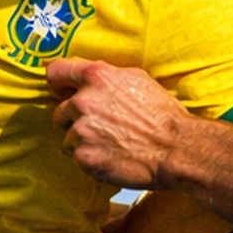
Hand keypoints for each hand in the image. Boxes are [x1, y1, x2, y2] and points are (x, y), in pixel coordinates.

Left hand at [49, 60, 187, 188]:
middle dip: (75, 120)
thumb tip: (90, 78)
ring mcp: (82, 131)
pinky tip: (113, 158)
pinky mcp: (84, 157)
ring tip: (112, 145)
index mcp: (96, 77)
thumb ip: (107, 77)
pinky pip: (79, 158)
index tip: (61, 91)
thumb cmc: (162, 115)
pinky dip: (92, 160)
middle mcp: (84, 102)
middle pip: (61, 112)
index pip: (56, 72)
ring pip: (69, 138)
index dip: (58, 83)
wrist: (176, 148)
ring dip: (85, 142)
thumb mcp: (136, 79)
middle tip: (100, 129)